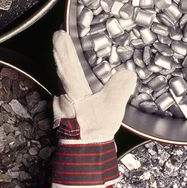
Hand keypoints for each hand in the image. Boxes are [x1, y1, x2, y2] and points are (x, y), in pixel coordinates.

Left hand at [50, 30, 136, 187]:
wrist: (84, 153)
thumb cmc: (95, 130)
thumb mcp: (112, 108)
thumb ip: (120, 89)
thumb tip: (128, 73)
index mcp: (74, 91)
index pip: (68, 65)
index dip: (64, 49)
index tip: (58, 34)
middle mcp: (64, 95)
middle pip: (62, 70)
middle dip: (60, 53)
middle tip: (58, 38)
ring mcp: (63, 105)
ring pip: (62, 82)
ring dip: (63, 67)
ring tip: (63, 54)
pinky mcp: (66, 114)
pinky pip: (67, 92)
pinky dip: (68, 83)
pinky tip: (73, 86)